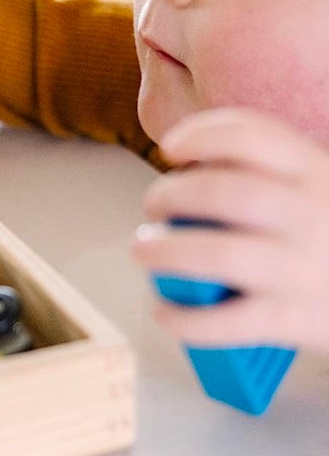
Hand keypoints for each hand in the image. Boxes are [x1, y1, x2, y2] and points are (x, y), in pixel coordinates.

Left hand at [132, 108, 328, 350]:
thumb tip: (189, 172)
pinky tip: (164, 312)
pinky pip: (226, 320)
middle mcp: (311, 215)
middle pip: (224, 193)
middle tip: (154, 208)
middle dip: (171, 195)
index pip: (255, 137)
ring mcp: (301, 268)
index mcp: (316, 173)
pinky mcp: (293, 319)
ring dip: (165, 251)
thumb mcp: (319, 189)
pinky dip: (184, 317)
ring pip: (217, 254)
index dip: (203, 135)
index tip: (170, 148)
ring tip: (143, 250)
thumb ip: (271, 174)